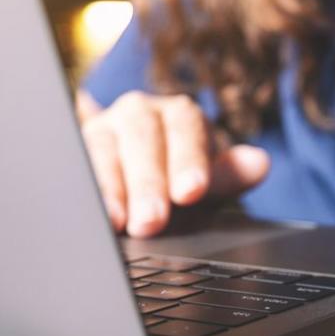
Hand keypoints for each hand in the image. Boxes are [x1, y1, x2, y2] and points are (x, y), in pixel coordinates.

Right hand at [76, 90, 269, 237]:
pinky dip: (82, 192)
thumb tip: (260, 164)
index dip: (188, 159)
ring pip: (103, 149)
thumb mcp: (205, 181)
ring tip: (119, 223)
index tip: (192, 191)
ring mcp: (103, 129)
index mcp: (179, 114)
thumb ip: (229, 175)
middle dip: (148, 181)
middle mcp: (138, 113)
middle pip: (142, 138)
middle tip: (154, 220)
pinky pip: (74, 167)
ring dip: (111, 188)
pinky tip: (87, 216)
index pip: (185, 128)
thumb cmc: (178, 178)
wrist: (140, 181)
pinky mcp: (74, 151)